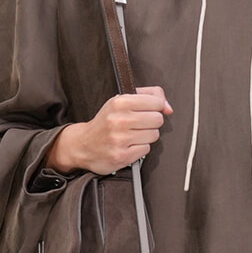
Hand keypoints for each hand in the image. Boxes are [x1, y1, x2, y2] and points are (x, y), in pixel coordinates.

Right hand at [46, 87, 172, 175]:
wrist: (83, 145)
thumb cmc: (106, 122)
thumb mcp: (121, 101)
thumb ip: (148, 96)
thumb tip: (168, 107)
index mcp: (120, 102)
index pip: (156, 102)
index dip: (156, 107)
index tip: (148, 110)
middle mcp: (119, 120)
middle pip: (158, 119)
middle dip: (151, 122)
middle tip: (138, 125)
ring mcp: (120, 139)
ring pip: (154, 135)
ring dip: (146, 136)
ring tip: (132, 135)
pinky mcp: (122, 156)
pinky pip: (146, 150)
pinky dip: (140, 148)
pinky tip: (129, 145)